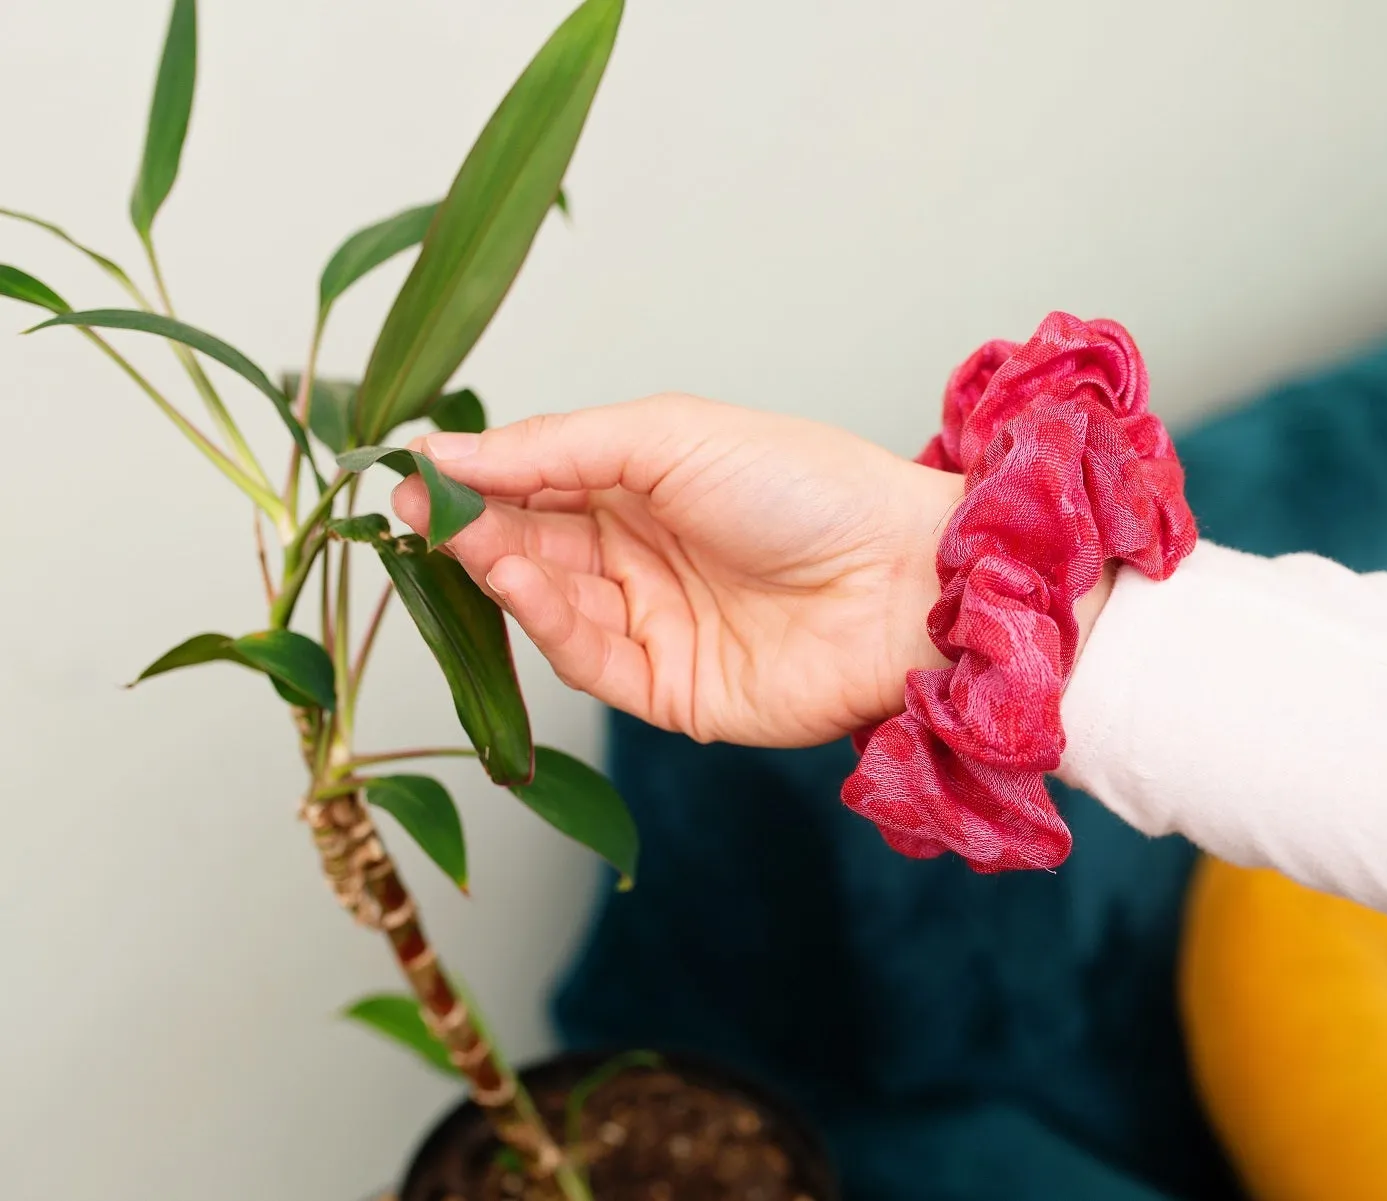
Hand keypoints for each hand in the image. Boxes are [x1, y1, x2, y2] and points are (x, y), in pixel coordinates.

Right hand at [394, 394, 963, 747]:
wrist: (902, 577)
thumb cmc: (807, 486)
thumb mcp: (671, 435)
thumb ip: (556, 446)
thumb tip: (447, 450)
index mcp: (649, 485)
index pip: (538, 483)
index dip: (475, 478)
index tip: (411, 468)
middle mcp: (645, 556)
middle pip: (533, 545)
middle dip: (471, 527)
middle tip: (409, 508)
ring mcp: (657, 625)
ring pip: (550, 604)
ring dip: (500, 572)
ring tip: (458, 538)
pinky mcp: (671, 691)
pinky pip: (587, 661)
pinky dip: (544, 622)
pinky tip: (512, 579)